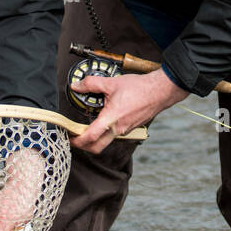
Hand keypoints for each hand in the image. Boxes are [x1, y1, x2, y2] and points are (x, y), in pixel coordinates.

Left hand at [70, 69, 188, 154]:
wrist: (160, 91)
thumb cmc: (140, 88)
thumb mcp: (111, 83)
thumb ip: (91, 84)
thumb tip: (77, 86)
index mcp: (111, 119)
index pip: (90, 137)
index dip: (77, 141)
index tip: (69, 137)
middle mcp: (118, 129)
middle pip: (97, 147)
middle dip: (84, 147)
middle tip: (75, 139)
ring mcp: (126, 130)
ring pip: (106, 141)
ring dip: (95, 138)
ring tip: (88, 126)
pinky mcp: (131, 128)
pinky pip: (115, 134)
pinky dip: (107, 131)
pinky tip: (105, 119)